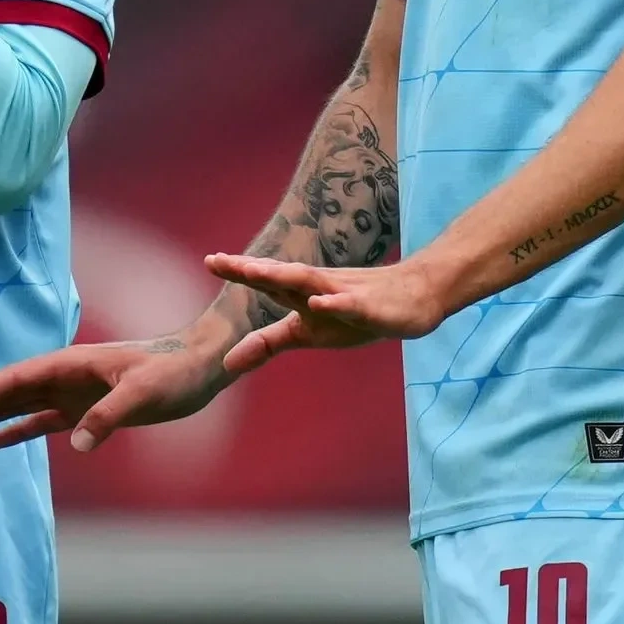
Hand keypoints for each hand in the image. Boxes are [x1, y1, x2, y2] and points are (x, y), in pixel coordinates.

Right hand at [0, 332, 236, 452]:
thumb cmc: (175, 373)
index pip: (16, 380)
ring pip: (17, 406)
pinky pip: (40, 421)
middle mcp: (65, 376)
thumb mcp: (144, 394)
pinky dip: (14, 430)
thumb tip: (77, 445)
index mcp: (71, 364)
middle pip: (6, 391)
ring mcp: (72, 393)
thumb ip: (109, 417)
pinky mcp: (84, 410)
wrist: (201, 367)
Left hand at [205, 252, 458, 373]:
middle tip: (218, 261)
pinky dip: (334, 302)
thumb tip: (225, 363)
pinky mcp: (369, 307)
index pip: (265, 279)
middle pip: (279, 275)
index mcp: (300, 293)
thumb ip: (267, 343)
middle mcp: (317, 287)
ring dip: (282, 277)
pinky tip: (319, 301)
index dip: (237, 270)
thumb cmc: (354, 313)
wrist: (414, 298)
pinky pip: (350, 304)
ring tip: (254, 271)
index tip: (209, 260)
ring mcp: (343, 294)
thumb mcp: (307, 333)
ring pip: (309, 282)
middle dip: (250, 269)